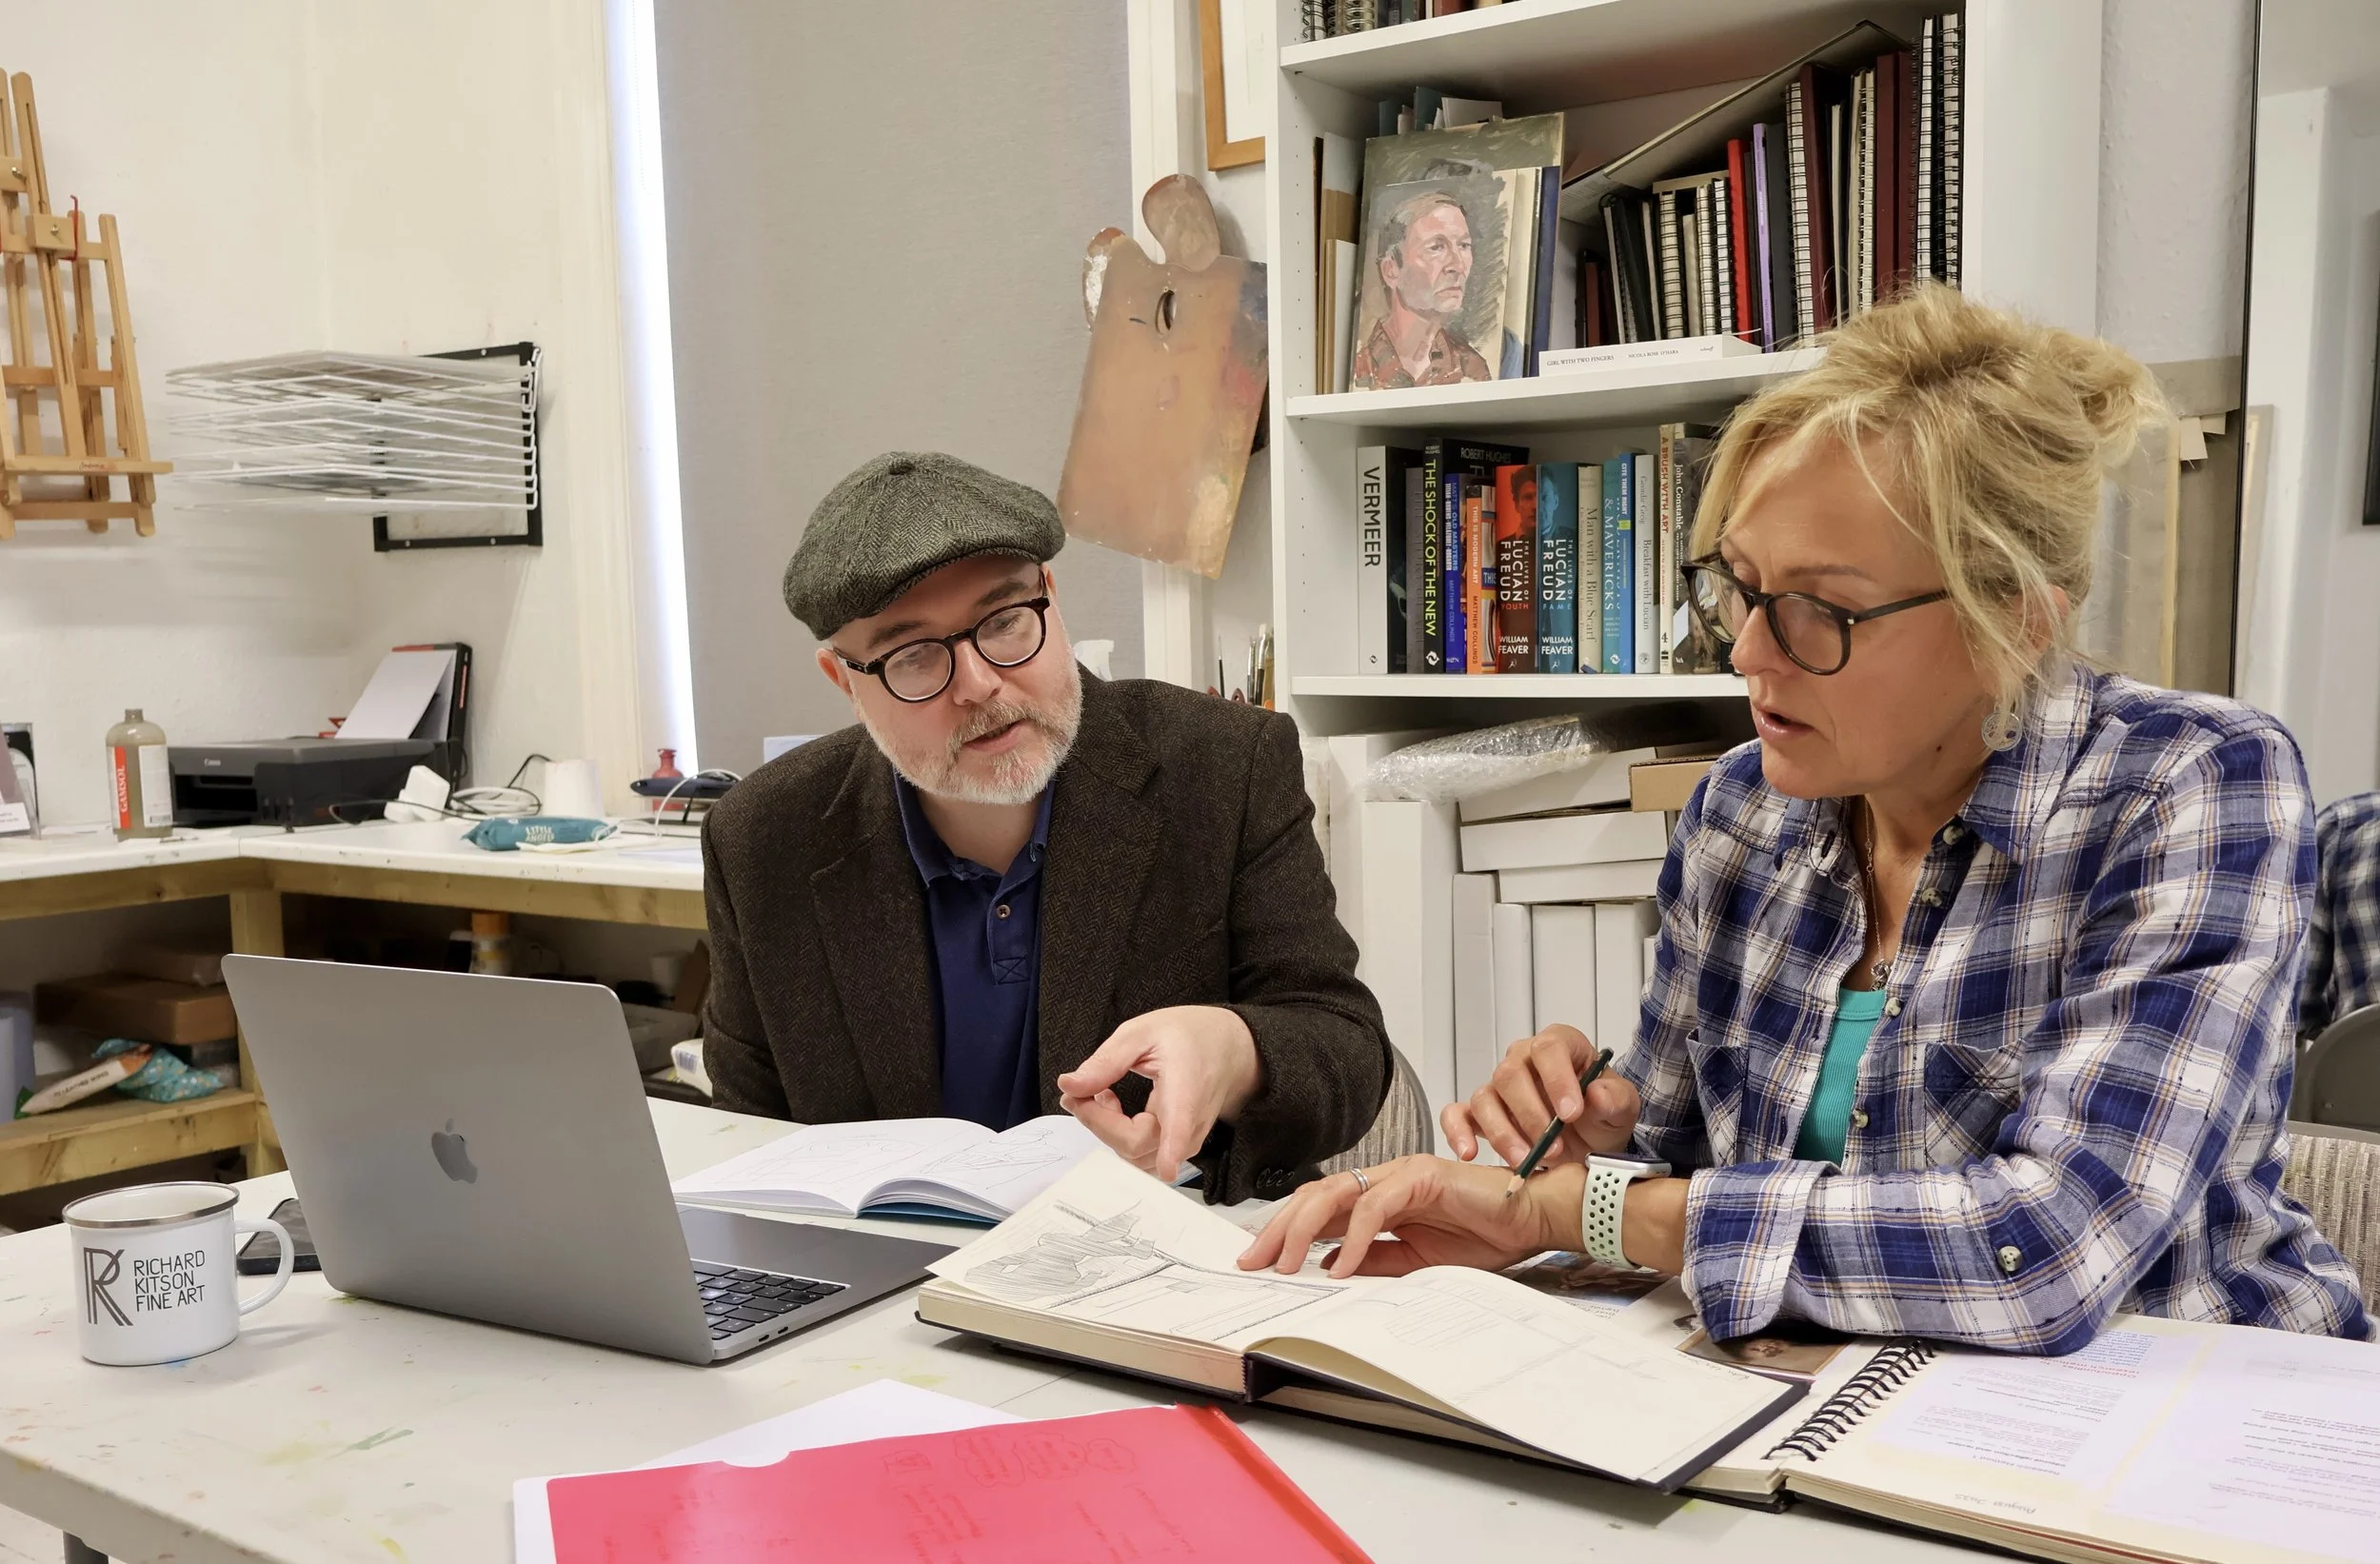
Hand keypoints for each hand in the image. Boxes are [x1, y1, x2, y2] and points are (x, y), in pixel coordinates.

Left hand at [1058, 1005, 1261, 1181]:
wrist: (1226, 1047)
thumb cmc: (1187, 1036)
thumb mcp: (1142, 1032)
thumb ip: (1106, 1061)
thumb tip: (1069, 1085)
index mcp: (1186, 1087)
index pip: (1181, 1126)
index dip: (1172, 1149)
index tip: (1168, 1167)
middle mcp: (1189, 1121)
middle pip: (1139, 1145)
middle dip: (1099, 1122)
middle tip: (1077, 1093)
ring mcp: (1184, 1139)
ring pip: (1137, 1156)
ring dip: (1107, 1130)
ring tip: (1097, 1094)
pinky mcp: (1176, 1146)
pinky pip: (1142, 1154)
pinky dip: (1119, 1136)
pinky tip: (1113, 1106)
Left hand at [1238, 1155, 1585, 1278]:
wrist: (1533, 1219)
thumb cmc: (1486, 1234)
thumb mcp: (1418, 1262)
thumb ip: (1376, 1260)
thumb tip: (1329, 1269)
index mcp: (1380, 1197)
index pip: (1319, 1209)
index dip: (1285, 1232)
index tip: (1258, 1261)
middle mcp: (1384, 1180)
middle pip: (1314, 1197)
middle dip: (1278, 1229)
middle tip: (1253, 1261)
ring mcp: (1401, 1173)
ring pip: (1334, 1194)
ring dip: (1304, 1230)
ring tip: (1287, 1265)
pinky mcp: (1421, 1175)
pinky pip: (1376, 1205)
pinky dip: (1354, 1235)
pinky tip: (1344, 1264)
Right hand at [1441, 1024, 1641, 1167]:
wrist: (1591, 1142)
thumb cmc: (1602, 1115)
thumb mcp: (1622, 1108)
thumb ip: (1614, 1099)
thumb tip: (1597, 1095)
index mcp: (1560, 1046)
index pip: (1549, 1048)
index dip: (1557, 1079)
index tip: (1570, 1114)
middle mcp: (1523, 1060)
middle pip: (1510, 1074)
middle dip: (1530, 1114)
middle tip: (1554, 1147)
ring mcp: (1498, 1087)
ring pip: (1485, 1098)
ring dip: (1503, 1132)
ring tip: (1525, 1161)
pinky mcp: (1479, 1113)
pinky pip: (1457, 1114)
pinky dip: (1457, 1132)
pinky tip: (1469, 1153)